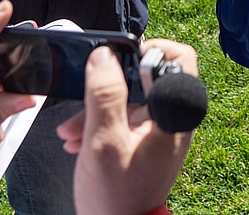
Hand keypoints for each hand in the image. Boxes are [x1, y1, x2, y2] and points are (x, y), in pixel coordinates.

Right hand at [56, 39, 197, 214]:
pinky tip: (77, 139)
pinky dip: (102, 122)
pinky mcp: (147, 142)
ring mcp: (161, 130)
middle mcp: (174, 118)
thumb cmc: (115, 197)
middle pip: (149, 76)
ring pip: (132, 99)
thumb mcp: (103, 141)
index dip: (148, 50)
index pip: (178, 58)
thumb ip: (105, 95)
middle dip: (111, 84)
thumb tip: (104, 55)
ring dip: (98, 108)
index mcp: (174, 113)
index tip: (117, 60)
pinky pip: (126, 118)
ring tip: (70, 130)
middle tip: (85, 96)